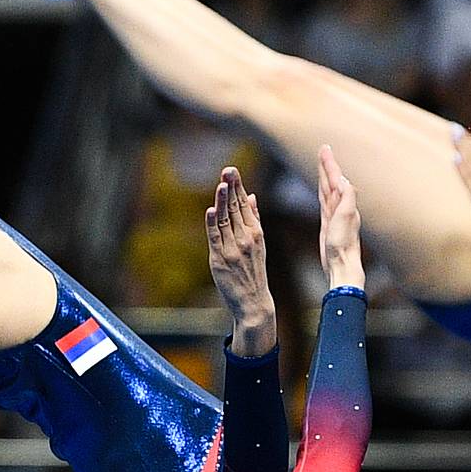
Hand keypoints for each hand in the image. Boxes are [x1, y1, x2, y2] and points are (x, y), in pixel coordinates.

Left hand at [206, 167, 275, 352]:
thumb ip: (254, 219)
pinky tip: (211, 210)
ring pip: (226, 221)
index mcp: (256, 233)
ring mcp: (233, 249)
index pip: (245, 205)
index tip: (232, 171)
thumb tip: (251, 196)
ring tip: (222, 184)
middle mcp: (246, 239)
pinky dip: (213, 224)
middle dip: (232, 188)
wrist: (253, 301)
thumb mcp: (258, 243)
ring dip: (223, 201)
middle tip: (228, 170)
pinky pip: (215, 238)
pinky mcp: (220, 260)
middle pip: (236, 209)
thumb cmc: (254, 272)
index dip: (238, 187)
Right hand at [317, 146, 364, 289]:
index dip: (329, 164)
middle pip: (330, 181)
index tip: (324, 149)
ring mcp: (333, 214)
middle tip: (323, 150)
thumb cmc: (344, 244)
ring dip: (324, 176)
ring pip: (326, 189)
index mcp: (344, 202)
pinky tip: (323, 188)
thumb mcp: (346, 217)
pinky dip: (323, 191)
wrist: (341, 265)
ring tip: (321, 163)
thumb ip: (347, 196)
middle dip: (326, 165)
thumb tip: (342, 180)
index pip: (334, 178)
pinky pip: (324, 201)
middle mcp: (340, 206)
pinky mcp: (327, 223)